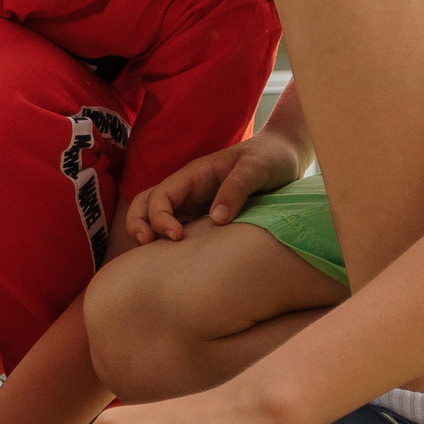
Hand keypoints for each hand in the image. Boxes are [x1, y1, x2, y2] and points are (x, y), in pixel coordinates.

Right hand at [124, 132, 303, 245]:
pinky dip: (166, 245)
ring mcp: (193, 205)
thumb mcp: (256, 169)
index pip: (161, 195)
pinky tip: (172, 265)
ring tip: (150, 261)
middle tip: (145, 248)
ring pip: (155, 218)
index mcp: (194, 175)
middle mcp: (187, 190)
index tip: (177, 237)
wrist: (285, 158)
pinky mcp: (203, 219)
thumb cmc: (270, 158)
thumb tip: (216, 220)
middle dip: (138, 224)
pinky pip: (177, 230)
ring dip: (147, 236)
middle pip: (146, 204)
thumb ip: (236, 189)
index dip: (160, 217)